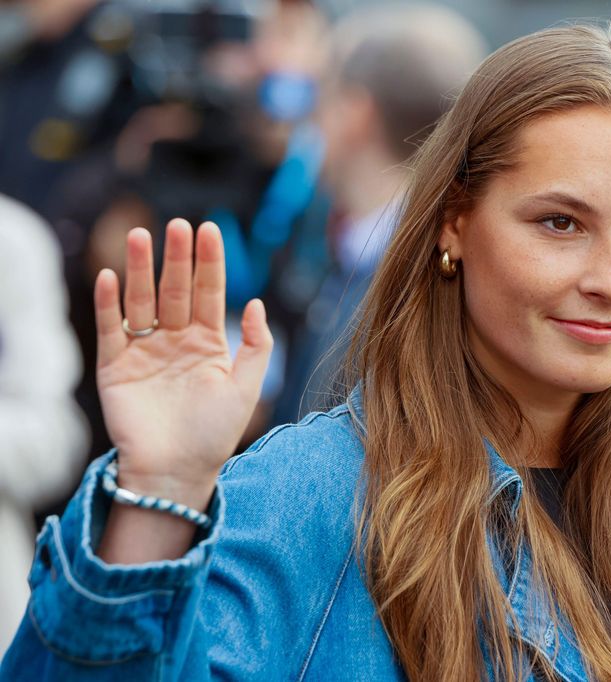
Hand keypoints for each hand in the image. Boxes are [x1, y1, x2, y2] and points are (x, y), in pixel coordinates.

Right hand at [94, 219, 271, 507]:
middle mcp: (175, 340)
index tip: (211, 230)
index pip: (208, 292)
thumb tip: (257, 302)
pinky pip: (110, 328)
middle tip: (178, 225)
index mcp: (207, 342)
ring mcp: (144, 351)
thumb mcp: (246, 387)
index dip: (210, 262)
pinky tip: (110, 277)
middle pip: (175, 290)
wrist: (177, 472)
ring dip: (141, 269)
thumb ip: (256, 345)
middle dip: (177, 258)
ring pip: (142, 301)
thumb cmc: (215, 433)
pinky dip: (108, 304)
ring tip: (141, 236)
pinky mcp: (115, 366)